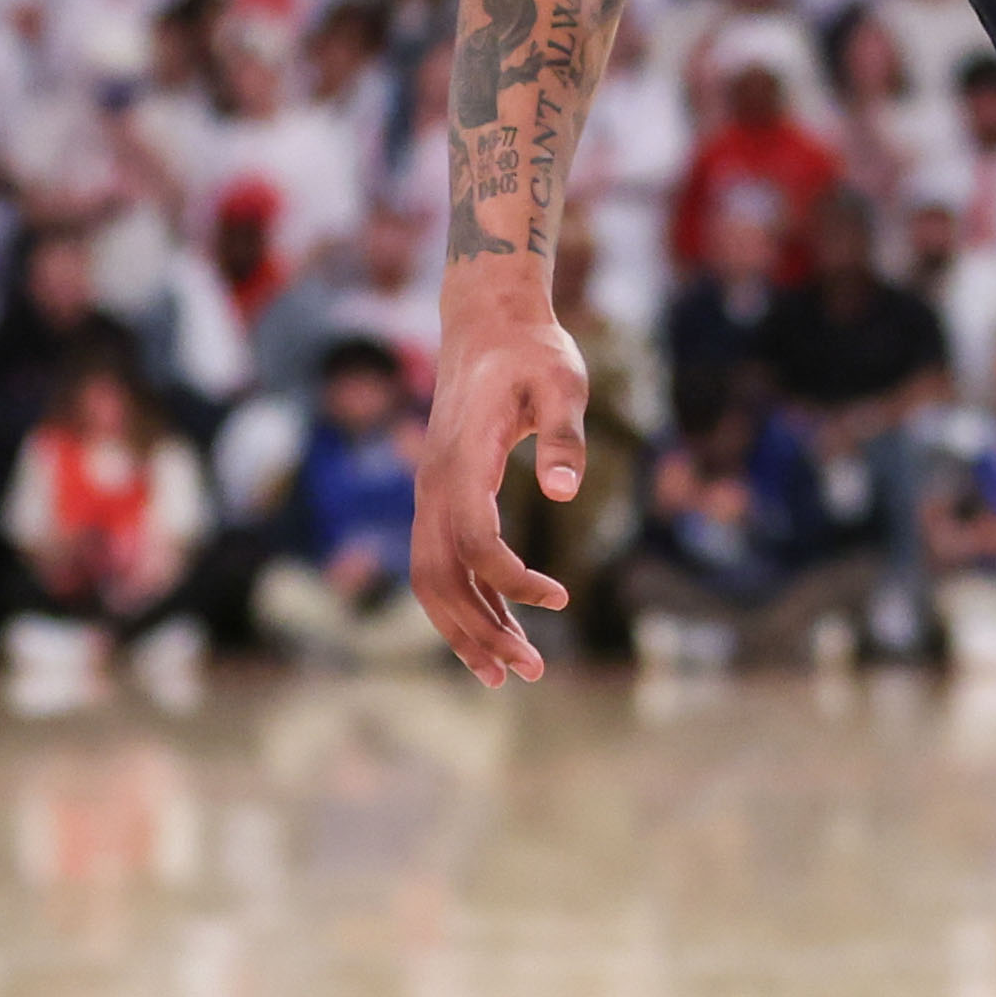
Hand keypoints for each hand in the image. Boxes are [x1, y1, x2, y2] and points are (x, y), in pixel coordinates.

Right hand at [413, 257, 585, 683]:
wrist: (488, 323)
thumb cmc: (533, 351)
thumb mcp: (561, 382)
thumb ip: (562, 435)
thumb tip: (565, 490)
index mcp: (462, 460)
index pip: (475, 542)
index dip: (512, 581)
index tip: (560, 599)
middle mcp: (434, 484)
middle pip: (441, 577)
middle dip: (482, 632)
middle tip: (532, 672)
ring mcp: (430, 493)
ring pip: (431, 579)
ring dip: (467, 630)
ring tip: (513, 673)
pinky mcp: (440, 497)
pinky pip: (440, 564)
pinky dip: (465, 604)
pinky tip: (501, 630)